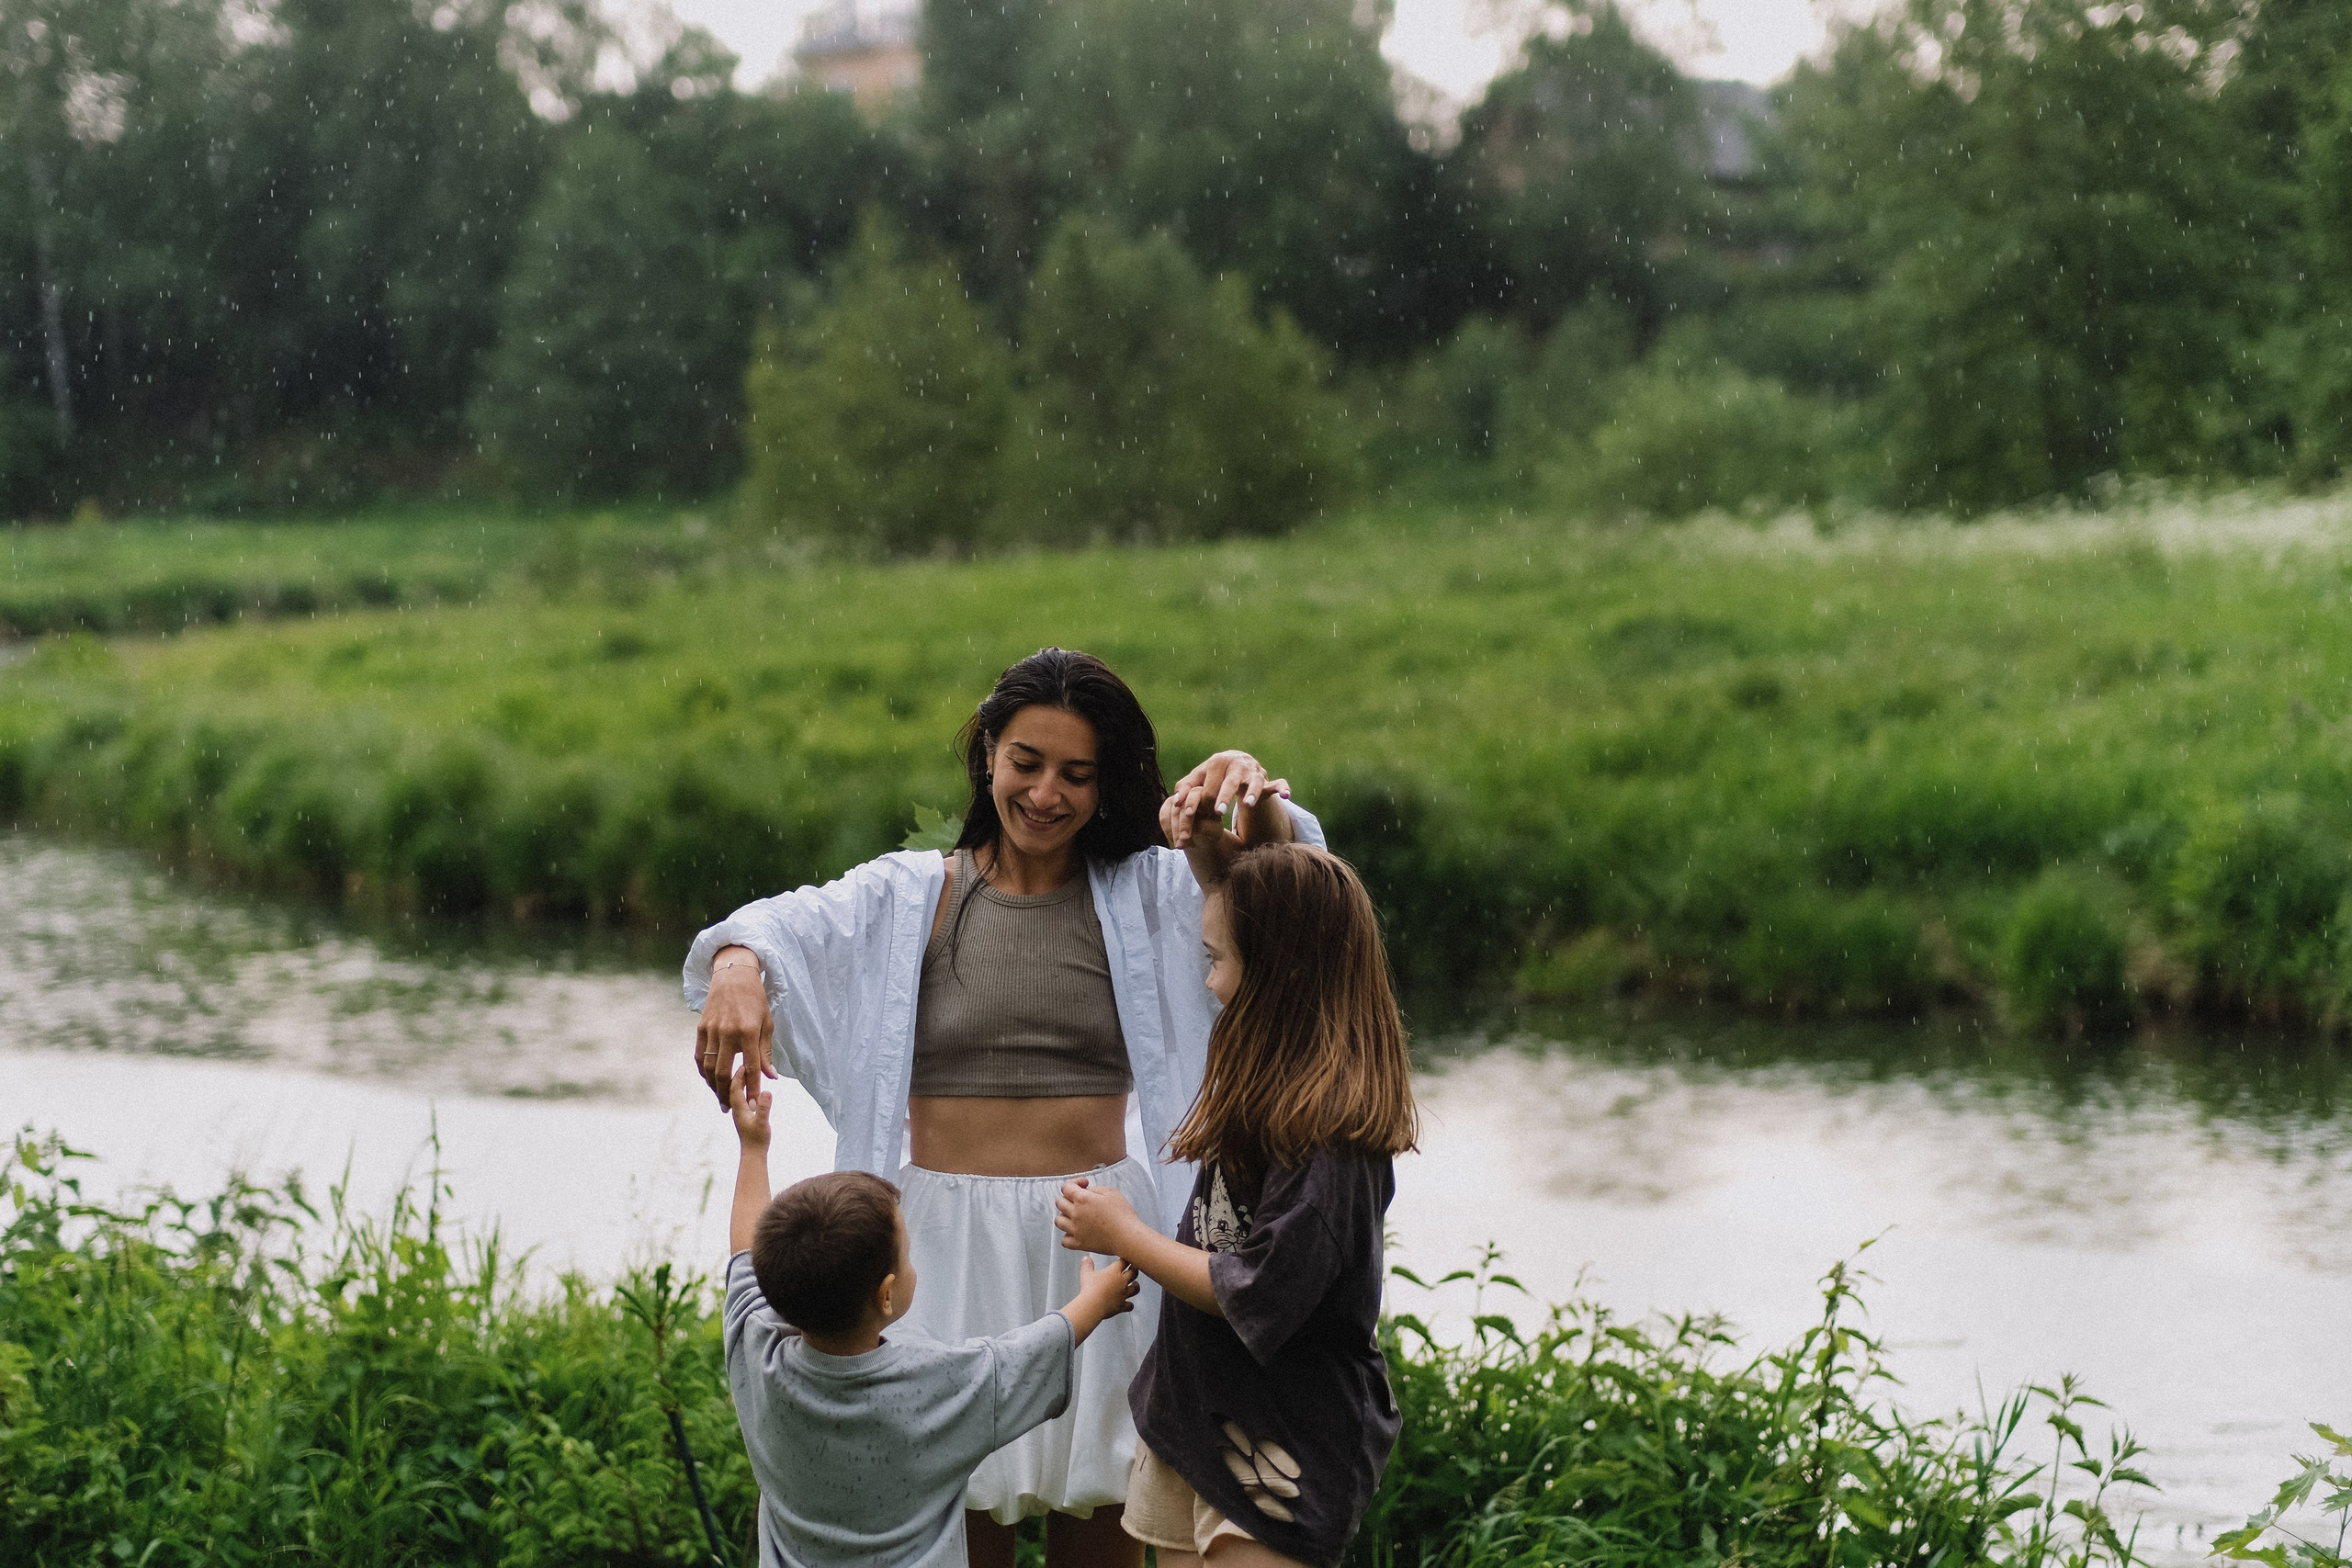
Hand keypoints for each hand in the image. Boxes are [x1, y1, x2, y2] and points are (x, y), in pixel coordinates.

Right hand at [697, 947, 775, 1109]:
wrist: (733, 976)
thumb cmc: (755, 1000)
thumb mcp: (767, 1023)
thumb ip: (766, 1051)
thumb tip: (771, 1076)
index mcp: (747, 1031)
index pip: (751, 1067)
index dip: (753, 1087)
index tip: (755, 1103)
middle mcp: (727, 1032)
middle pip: (723, 1072)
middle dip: (727, 1093)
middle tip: (731, 1108)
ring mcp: (711, 1030)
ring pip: (707, 1067)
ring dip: (713, 1086)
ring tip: (720, 1098)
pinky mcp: (701, 1028)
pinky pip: (698, 1055)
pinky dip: (702, 1071)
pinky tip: (708, 1081)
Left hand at [729, 1069, 772, 1150]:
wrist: (753, 1154)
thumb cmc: (757, 1140)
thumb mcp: (763, 1122)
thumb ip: (764, 1107)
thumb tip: (766, 1090)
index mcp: (739, 1108)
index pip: (735, 1087)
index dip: (738, 1075)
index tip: (744, 1063)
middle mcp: (737, 1109)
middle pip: (734, 1088)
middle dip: (739, 1075)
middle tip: (746, 1063)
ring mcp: (740, 1112)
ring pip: (738, 1093)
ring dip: (742, 1082)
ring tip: (749, 1072)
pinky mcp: (744, 1116)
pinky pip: (742, 1098)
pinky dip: (745, 1090)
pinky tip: (751, 1088)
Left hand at [1055, 1176, 1142, 1254]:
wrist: (1127, 1236)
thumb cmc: (1122, 1215)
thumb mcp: (1111, 1192)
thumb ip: (1095, 1189)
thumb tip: (1086, 1192)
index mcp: (1082, 1199)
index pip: (1066, 1187)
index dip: (1074, 1182)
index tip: (1083, 1185)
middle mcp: (1075, 1214)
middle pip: (1059, 1202)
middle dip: (1068, 1197)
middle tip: (1079, 1199)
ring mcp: (1075, 1230)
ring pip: (1058, 1221)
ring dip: (1065, 1216)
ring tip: (1075, 1216)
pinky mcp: (1079, 1243)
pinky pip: (1064, 1240)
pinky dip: (1067, 1236)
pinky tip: (1076, 1232)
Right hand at [1075, 1255, 1140, 1319]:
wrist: (1092, 1306)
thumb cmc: (1089, 1289)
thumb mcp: (1086, 1274)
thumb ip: (1087, 1265)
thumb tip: (1086, 1258)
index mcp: (1114, 1271)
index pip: (1124, 1262)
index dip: (1126, 1259)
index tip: (1126, 1258)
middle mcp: (1121, 1281)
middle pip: (1134, 1273)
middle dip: (1135, 1269)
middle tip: (1134, 1267)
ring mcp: (1123, 1294)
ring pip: (1136, 1288)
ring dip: (1136, 1286)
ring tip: (1135, 1284)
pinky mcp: (1121, 1305)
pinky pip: (1130, 1305)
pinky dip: (1130, 1305)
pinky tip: (1129, 1304)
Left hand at [1168, 750, 1292, 849]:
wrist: (1236, 761)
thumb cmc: (1213, 774)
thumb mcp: (1198, 778)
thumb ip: (1185, 788)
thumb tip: (1175, 802)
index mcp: (1217, 762)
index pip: (1209, 783)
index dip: (1201, 799)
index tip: (1193, 814)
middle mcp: (1237, 764)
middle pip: (1231, 781)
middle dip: (1224, 796)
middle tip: (1218, 812)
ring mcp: (1254, 771)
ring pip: (1255, 782)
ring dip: (1252, 792)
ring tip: (1248, 804)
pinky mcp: (1267, 779)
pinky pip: (1278, 783)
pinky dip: (1283, 787)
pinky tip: (1286, 795)